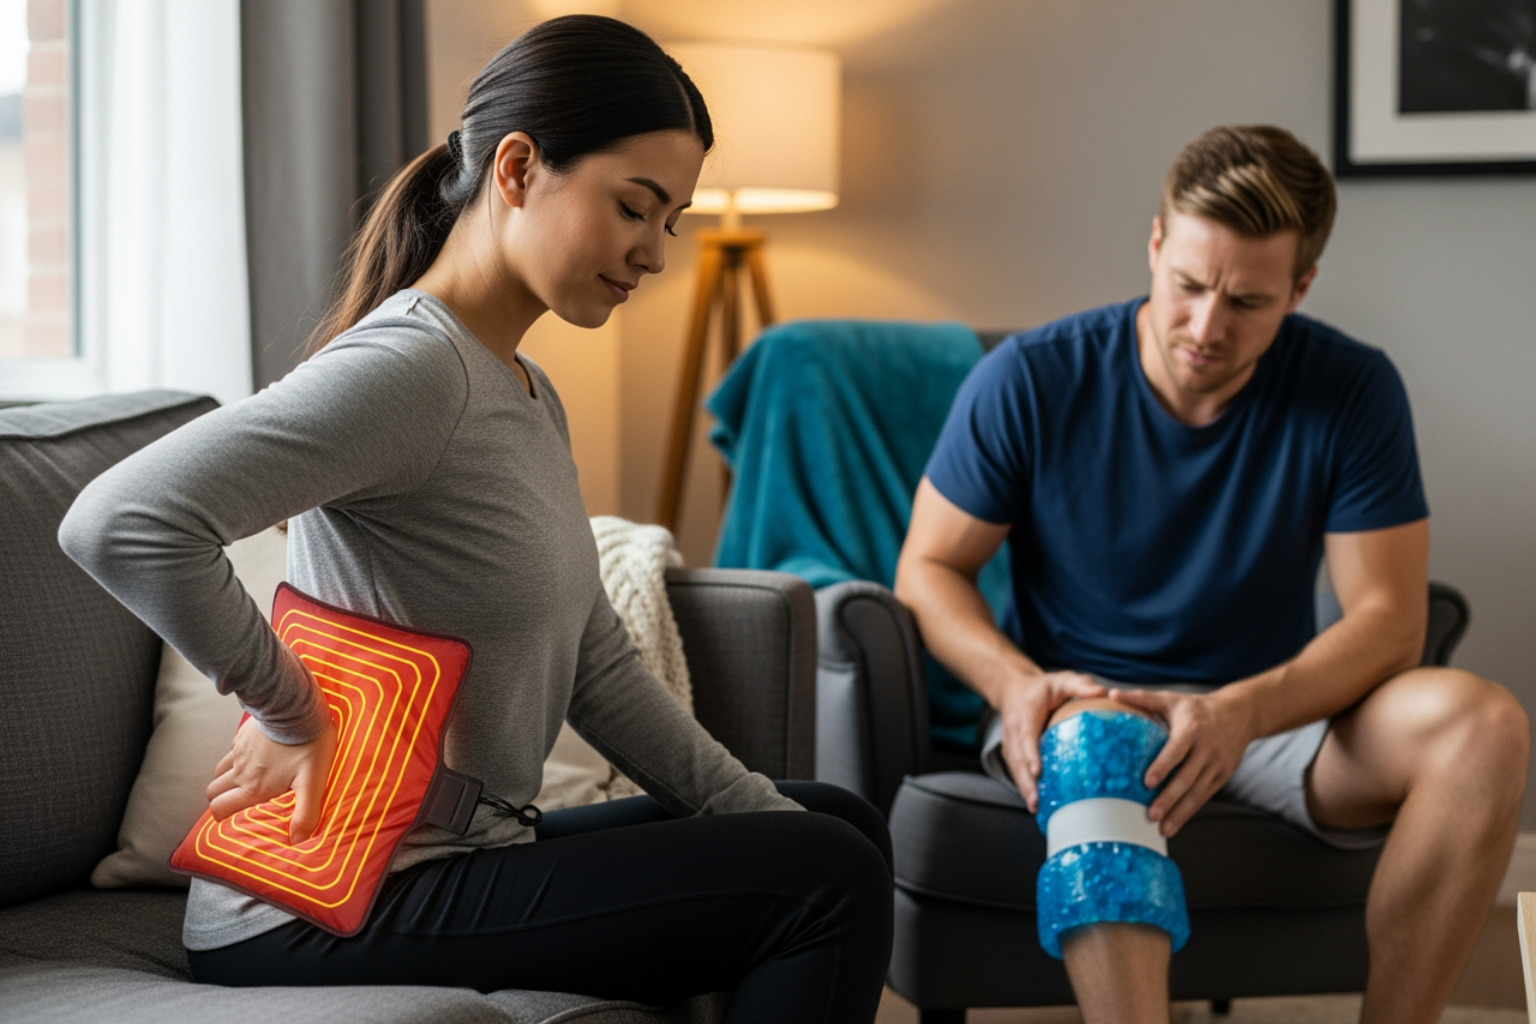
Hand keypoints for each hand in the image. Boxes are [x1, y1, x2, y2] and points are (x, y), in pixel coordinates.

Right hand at [207, 714, 338, 843]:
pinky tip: (254, 756)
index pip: (219, 810)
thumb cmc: (308, 745)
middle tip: (237, 801)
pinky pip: (231, 751)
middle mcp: (240, 772)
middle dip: (220, 799)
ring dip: (226, 779)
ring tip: (244, 781)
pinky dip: (236, 758)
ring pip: (219, 771)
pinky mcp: (243, 735)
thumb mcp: (313, 782)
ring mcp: (238, 751)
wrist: (298, 706)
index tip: (230, 818)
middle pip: (214, 792)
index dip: (220, 816)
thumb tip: (297, 841)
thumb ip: (305, 813)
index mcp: (253, 788)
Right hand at [998, 670, 1106, 812]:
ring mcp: (1010, 742)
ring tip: (1035, 807)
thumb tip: (1102, 691)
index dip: (1030, 754)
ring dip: (1023, 788)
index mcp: (1026, 712)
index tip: (1037, 770)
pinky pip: (1016, 770)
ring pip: (1014, 767)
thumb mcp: (1062, 680)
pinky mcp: (1012, 751)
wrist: (1014, 689)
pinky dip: (1023, 786)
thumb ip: (1080, 685)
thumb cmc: (1044, 688)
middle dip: (1025, 780)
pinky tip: (1035, 803)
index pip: (1026, 735)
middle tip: (1036, 801)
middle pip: (1017, 758)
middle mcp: (1014, 729)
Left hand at [1108, 686, 1255, 836]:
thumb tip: (1111, 693)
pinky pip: (1205, 797)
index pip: (1176, 750)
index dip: (1163, 766)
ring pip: (1198, 793)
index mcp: (1192, 728)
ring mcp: (1217, 765)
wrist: (1240, 714)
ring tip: (1163, 829)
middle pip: (1187, 778)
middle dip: (1170, 798)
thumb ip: (1142, 698)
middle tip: (1151, 815)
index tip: (1147, 782)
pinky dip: (1190, 812)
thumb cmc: (1196, 707)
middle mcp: (1207, 748)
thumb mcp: (1171, 699)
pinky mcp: (1223, 776)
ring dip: (1181, 812)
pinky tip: (1175, 824)